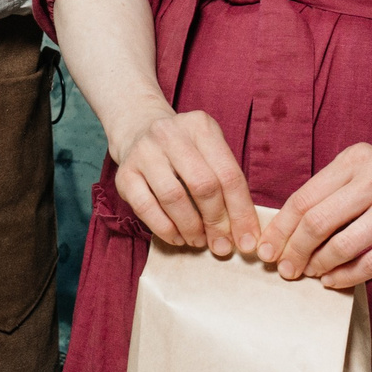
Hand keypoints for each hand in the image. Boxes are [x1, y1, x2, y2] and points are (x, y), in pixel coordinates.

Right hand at [107, 103, 257, 257]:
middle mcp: (170, 133)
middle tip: (221, 245)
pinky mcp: (124, 173)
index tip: (247, 241)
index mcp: (200, 126)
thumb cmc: (185, 151)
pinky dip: (165, 229)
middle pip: (203, 185)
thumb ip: (227, 184)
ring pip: (174, 198)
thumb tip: (243, 232)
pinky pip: (146, 208)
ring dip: (191, 227)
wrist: (138, 131)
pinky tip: (176, 237)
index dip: (241, 212)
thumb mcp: (209, 151)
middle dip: (216, 223)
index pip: (229, 174)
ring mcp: (144, 151)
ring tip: (199, 241)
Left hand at [255, 143, 371, 289]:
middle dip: (293, 250)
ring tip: (307, 274)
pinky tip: (332, 281)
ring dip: (318, 266)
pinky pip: (371, 263)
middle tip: (283, 268)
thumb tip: (286, 227)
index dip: (280, 227)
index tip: (265, 247)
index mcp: (356, 159)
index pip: (305, 197)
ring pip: (342, 245)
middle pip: (317, 222)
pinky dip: (346, 276)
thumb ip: (332, 191)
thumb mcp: (367, 170)